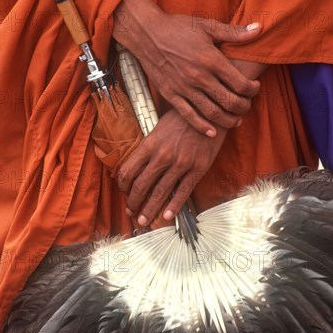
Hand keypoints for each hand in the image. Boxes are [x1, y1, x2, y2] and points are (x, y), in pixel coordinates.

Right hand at [113, 0, 260, 136]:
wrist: (146, 33)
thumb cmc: (178, 27)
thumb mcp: (207, 26)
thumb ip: (234, 32)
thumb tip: (259, 28)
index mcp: (211, 60)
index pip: (240, 83)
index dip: (252, 90)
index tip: (254, 88)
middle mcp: (199, 77)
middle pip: (229, 101)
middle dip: (243, 106)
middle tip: (246, 105)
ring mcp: (184, 88)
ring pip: (212, 112)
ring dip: (228, 120)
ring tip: (236, 120)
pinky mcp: (171, 94)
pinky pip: (189, 116)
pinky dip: (202, 127)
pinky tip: (212, 132)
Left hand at [117, 109, 226, 225]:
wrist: (209, 112)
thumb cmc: (182, 117)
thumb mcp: (159, 127)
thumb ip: (149, 146)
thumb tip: (138, 163)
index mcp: (150, 144)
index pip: (129, 170)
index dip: (123, 184)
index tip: (123, 191)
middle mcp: (163, 156)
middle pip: (142, 185)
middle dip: (134, 201)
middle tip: (131, 211)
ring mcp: (181, 163)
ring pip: (160, 192)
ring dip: (150, 209)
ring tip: (143, 220)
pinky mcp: (198, 168)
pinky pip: (183, 191)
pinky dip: (174, 205)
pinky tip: (167, 215)